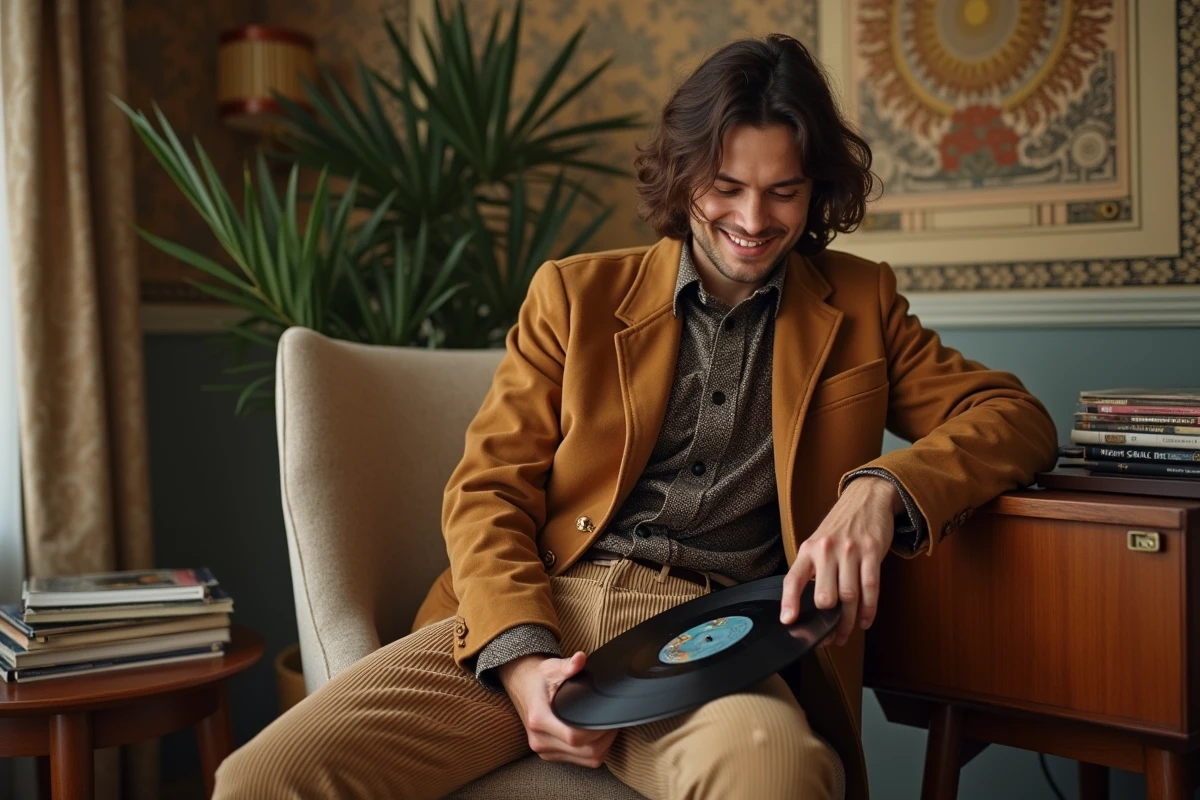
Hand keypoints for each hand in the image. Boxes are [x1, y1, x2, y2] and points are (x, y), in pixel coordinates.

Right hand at [497, 652, 617, 767]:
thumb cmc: (538, 678)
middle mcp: (540, 739)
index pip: (574, 736)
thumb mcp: (552, 667)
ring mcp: (543, 749)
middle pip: (584, 751)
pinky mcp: (549, 754)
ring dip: (602, 747)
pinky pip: (579, 761)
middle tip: (613, 721)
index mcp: (539, 718)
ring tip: (607, 728)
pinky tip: (596, 736)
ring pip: (586, 760)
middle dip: (606, 738)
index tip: (608, 717)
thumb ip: (568, 665)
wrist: (521, 686)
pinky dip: (593, 752)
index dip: (597, 730)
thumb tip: (580, 659)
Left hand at [780, 476, 900, 645]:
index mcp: (809, 549)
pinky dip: (869, 609)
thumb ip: (812, 568)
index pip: (794, 578)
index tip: (788, 621)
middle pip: (825, 595)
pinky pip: (871, 587)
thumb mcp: (818, 541)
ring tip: (846, 633)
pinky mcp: (872, 552)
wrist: (867, 498)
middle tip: (829, 636)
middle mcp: (827, 550)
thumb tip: (807, 602)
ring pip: (849, 596)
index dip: (789, 602)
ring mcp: (850, 551)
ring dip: (848, 621)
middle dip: (828, 620)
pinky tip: (864, 620)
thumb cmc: (840, 526)